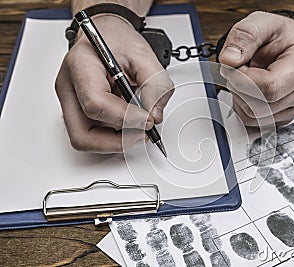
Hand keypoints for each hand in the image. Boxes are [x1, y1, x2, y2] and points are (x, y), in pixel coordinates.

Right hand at [55, 15, 173, 152]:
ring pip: (86, 139)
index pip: (96, 104)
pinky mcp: (78, 111)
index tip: (147, 119)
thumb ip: (155, 85)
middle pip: (82, 135)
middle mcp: (69, 88)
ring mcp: (71, 102)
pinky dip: (114, 134)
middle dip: (116, 142)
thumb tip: (154, 115)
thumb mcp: (144, 54)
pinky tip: (129, 121)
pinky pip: (93, 134)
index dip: (125, 118)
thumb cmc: (117, 40)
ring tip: (137, 125)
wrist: (106, 35)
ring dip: (116, 140)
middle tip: (142, 133)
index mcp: (81, 65)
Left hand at [219, 11, 293, 125]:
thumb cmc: (282, 36)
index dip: (242, 80)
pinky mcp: (285, 117)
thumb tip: (229, 60)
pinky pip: (256, 123)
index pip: (269, 88)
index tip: (234, 66)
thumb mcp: (263, 22)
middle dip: (239, 89)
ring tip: (244, 79)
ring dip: (240, 100)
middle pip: (261, 107)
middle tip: (237, 71)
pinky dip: (245, 108)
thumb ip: (245, 35)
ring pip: (255, 118)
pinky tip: (248, 91)